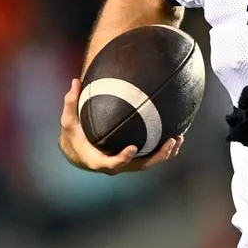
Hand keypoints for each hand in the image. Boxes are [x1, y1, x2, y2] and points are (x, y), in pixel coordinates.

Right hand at [58, 78, 182, 174]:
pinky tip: (176, 138)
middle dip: (156, 156)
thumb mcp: (68, 120)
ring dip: (165, 154)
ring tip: (178, 139)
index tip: (133, 148)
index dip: (122, 158)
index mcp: (97, 160)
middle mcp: (114, 165)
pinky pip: (150, 158)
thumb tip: (75, 80)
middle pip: (138, 166)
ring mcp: (126, 164)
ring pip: (148, 163)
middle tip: (170, 141)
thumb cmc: (73, 135)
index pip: (110, 164)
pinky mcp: (132, 161)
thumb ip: (71, 102)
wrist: (77, 153)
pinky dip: (163, 151)